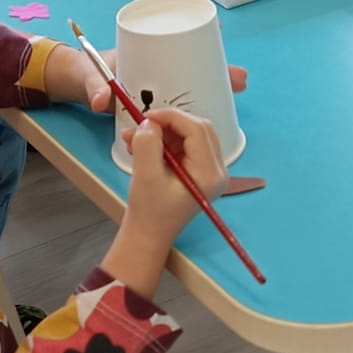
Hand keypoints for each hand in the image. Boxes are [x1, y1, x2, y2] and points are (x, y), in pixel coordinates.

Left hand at [77, 50, 248, 114]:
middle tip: (239, 79)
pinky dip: (196, 109)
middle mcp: (156, 70)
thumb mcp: (89, 77)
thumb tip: (99, 101)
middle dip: (218, 72)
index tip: (221, 35)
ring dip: (213, 89)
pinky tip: (214, 115)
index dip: (201, 38)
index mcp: (145, 55)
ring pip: (192, 87)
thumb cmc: (84, 72)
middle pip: (194, 67)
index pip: (178, 42)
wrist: (76, 84)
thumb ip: (93, 88)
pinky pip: (180, 106)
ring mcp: (157, 88)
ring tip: (235, 93)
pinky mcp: (154, 106)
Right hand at [120, 108, 228, 236]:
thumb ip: (147, 144)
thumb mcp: (145, 175)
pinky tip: (143, 147)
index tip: (146, 116)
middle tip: (142, 125)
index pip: (196, 129)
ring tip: (135, 138)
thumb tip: (150, 122)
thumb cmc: (149, 211)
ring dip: (163, 132)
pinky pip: (186, 146)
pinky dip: (165, 142)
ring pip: (191, 135)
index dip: (171, 116)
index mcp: (209, 173)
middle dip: (168, 123)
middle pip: (198, 129)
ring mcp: (211, 171)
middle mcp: (217, 170)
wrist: (149, 235)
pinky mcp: (200, 172)